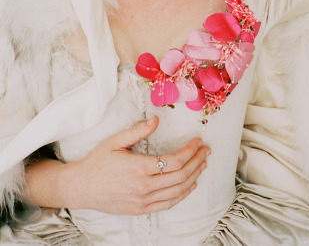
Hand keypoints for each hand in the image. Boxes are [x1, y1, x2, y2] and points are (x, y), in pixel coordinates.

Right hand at [27, 116, 210, 214]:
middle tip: (206, 151)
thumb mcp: (116, 141)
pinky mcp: (141, 210)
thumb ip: (138, 130)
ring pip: (176, 192)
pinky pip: (167, 204)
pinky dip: (182, 195)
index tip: (197, 141)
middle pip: (180, 176)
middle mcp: (144, 187)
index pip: (174, 162)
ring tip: (202, 165)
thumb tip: (157, 119)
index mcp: (139, 168)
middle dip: (197, 162)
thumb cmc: (98, 162)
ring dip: (193, 177)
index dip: (190, 151)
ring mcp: (143, 201)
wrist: (81, 187)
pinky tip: (190, 185)